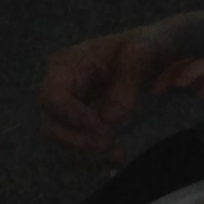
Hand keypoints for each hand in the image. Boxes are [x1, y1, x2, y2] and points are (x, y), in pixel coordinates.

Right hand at [41, 27, 176, 158]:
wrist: (151, 55)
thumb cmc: (142, 46)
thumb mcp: (141, 50)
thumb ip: (129, 76)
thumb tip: (111, 117)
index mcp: (66, 65)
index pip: (53, 96)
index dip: (71, 115)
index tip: (99, 126)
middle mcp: (60, 89)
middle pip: (51, 125)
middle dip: (77, 139)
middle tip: (108, 143)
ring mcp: (67, 110)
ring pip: (63, 142)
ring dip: (86, 154)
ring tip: (116, 154)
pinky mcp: (79, 125)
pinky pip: (78, 147)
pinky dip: (94, 157)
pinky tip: (117, 157)